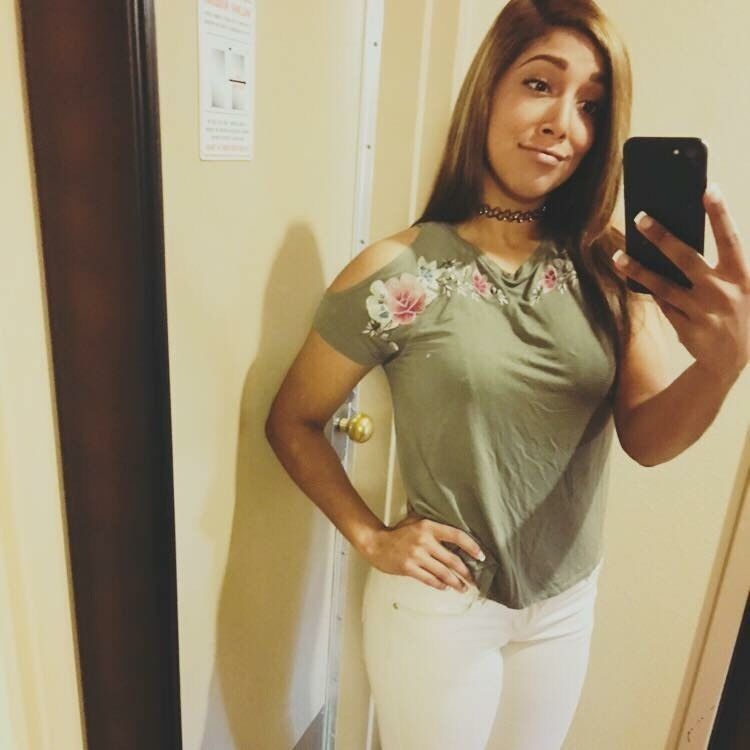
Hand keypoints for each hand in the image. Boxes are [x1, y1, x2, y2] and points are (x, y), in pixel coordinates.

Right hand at [367, 510, 484, 591]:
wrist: (376, 543)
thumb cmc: (396, 533)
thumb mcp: (414, 521)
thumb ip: (431, 525)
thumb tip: (452, 529)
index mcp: (428, 526)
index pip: (456, 536)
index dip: (471, 546)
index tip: (481, 555)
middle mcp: (424, 541)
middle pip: (452, 559)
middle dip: (466, 572)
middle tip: (474, 579)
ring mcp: (416, 556)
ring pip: (443, 573)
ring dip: (455, 582)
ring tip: (462, 587)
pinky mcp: (409, 568)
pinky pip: (429, 580)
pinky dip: (439, 585)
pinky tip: (444, 587)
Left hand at [611, 183, 749, 381]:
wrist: (732, 360)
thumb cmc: (735, 311)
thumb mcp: (739, 288)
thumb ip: (718, 267)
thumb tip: (678, 238)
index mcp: (742, 278)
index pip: (730, 239)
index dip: (721, 214)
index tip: (708, 189)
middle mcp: (723, 294)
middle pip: (686, 259)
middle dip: (662, 237)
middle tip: (640, 218)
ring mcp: (703, 313)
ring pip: (664, 286)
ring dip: (638, 269)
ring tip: (618, 256)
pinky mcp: (685, 330)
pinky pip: (663, 305)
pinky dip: (650, 292)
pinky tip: (634, 279)